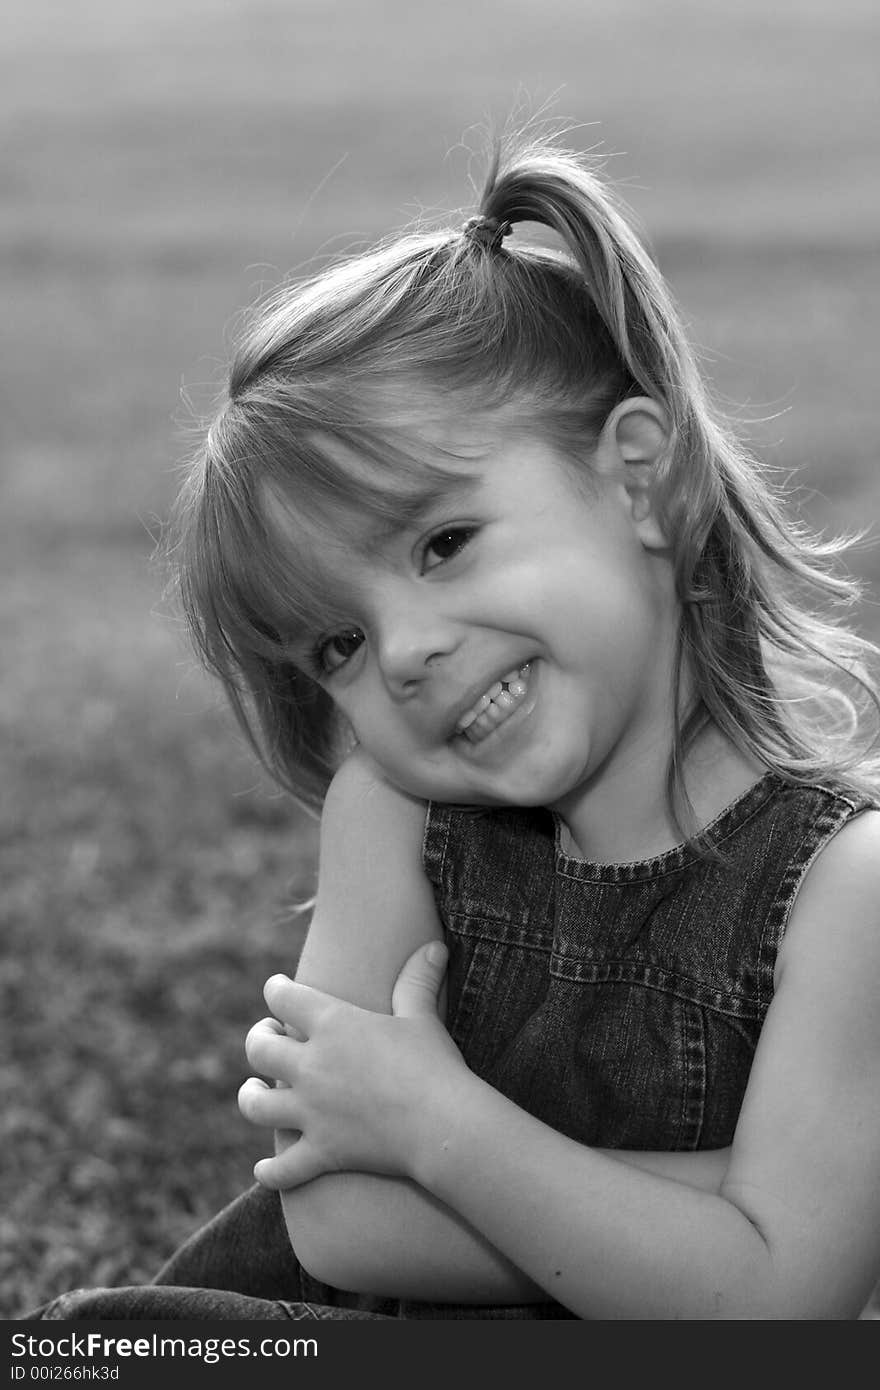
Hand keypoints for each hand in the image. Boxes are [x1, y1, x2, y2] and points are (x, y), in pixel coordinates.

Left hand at [239, 940, 463, 1188]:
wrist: (443, 1126)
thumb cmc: (434, 1065)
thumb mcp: (423, 1017)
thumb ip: (419, 981)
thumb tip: (436, 947)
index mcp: (333, 1024)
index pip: (283, 996)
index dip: (276, 989)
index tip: (277, 988)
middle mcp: (312, 1066)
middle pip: (258, 1048)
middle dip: (258, 1039)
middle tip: (268, 1037)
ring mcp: (312, 1112)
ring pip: (255, 1105)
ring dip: (250, 1097)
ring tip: (255, 1092)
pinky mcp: (321, 1152)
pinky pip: (281, 1168)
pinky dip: (270, 1171)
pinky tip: (266, 1168)